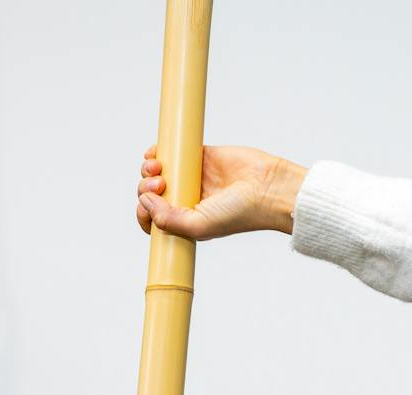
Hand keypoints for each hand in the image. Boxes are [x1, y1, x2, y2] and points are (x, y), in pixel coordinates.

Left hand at [134, 144, 306, 239]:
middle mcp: (188, 201)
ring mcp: (193, 178)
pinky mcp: (200, 156)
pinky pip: (171, 152)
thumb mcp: (200, 226)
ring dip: (148, 169)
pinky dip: (157, 151)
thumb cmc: (241, 213)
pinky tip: (156, 154)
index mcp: (187, 222)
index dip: (144, 213)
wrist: (268, 188)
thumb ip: (169, 220)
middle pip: (152, 195)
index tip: (146, 206)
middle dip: (146, 188)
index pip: (155, 221)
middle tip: (160, 184)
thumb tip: (144, 201)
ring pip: (157, 173)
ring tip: (158, 168)